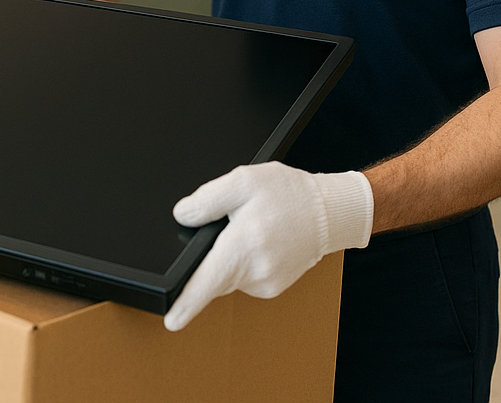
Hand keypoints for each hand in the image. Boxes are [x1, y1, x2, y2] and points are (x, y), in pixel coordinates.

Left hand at [163, 162, 371, 330]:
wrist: (329, 213)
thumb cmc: (290, 195)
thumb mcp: (244, 181)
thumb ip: (207, 198)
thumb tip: (181, 215)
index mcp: (244, 245)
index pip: (208, 282)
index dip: (186, 302)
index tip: (171, 321)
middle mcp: (256, 272)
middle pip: (212, 274)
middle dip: (210, 254)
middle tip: (233, 224)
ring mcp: (266, 284)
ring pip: (226, 276)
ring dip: (228, 256)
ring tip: (252, 228)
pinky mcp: (271, 288)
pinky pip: (242, 277)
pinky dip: (242, 261)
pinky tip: (259, 241)